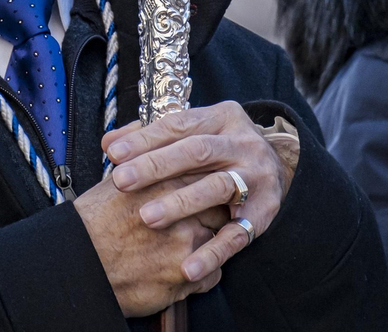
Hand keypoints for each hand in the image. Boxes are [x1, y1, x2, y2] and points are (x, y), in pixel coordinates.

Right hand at [74, 174, 226, 316]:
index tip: (204, 192)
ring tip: (188, 248)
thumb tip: (149, 139)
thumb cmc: (92, 223)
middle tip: (201, 222)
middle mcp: (182, 209)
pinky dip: (201, 275)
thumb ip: (141, 161)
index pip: (206, 176)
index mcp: (167, 181)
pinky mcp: (185, 275)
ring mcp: (186, 243)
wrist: (78, 264)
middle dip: (212, 216)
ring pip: (219, 242)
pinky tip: (182, 272)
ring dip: (208, 246)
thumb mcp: (114, 182)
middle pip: (218, 208)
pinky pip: (211, 275)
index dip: (205, 186)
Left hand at [103, 102, 293, 283]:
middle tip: (122, 181)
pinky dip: (212, 253)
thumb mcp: (193, 134)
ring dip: (181, 203)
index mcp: (222, 118)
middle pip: (197, 151)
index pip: (179, 124)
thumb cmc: (219, 151)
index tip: (113, 153)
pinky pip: (236, 235)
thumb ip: (151, 137)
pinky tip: (187, 268)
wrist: (278, 169)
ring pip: (218, 187)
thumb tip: (108, 143)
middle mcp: (243, 143)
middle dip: (156, 166)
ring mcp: (256, 177)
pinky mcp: (263, 213)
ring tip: (147, 218)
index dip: (145, 139)